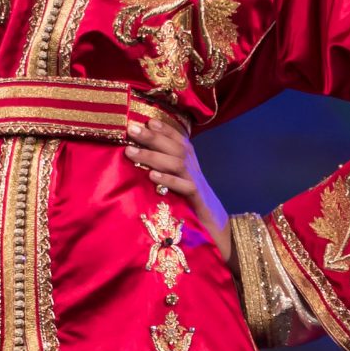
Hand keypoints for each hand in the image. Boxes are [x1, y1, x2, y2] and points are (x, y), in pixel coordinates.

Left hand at [126, 112, 231, 262]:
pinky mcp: (198, 200)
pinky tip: (152, 175)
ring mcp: (197, 183)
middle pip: (176, 147)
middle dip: (153, 137)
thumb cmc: (194, 207)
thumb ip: (167, 171)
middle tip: (131, 129)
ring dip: (152, 156)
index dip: (165, 129)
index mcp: (191, 164)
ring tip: (130, 152)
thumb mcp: (180, 185)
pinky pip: (184, 186)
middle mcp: (194, 169)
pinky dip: (168, 180)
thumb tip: (141, 160)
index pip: (179, 140)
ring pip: (177, 163)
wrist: (220, 230)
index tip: (146, 120)